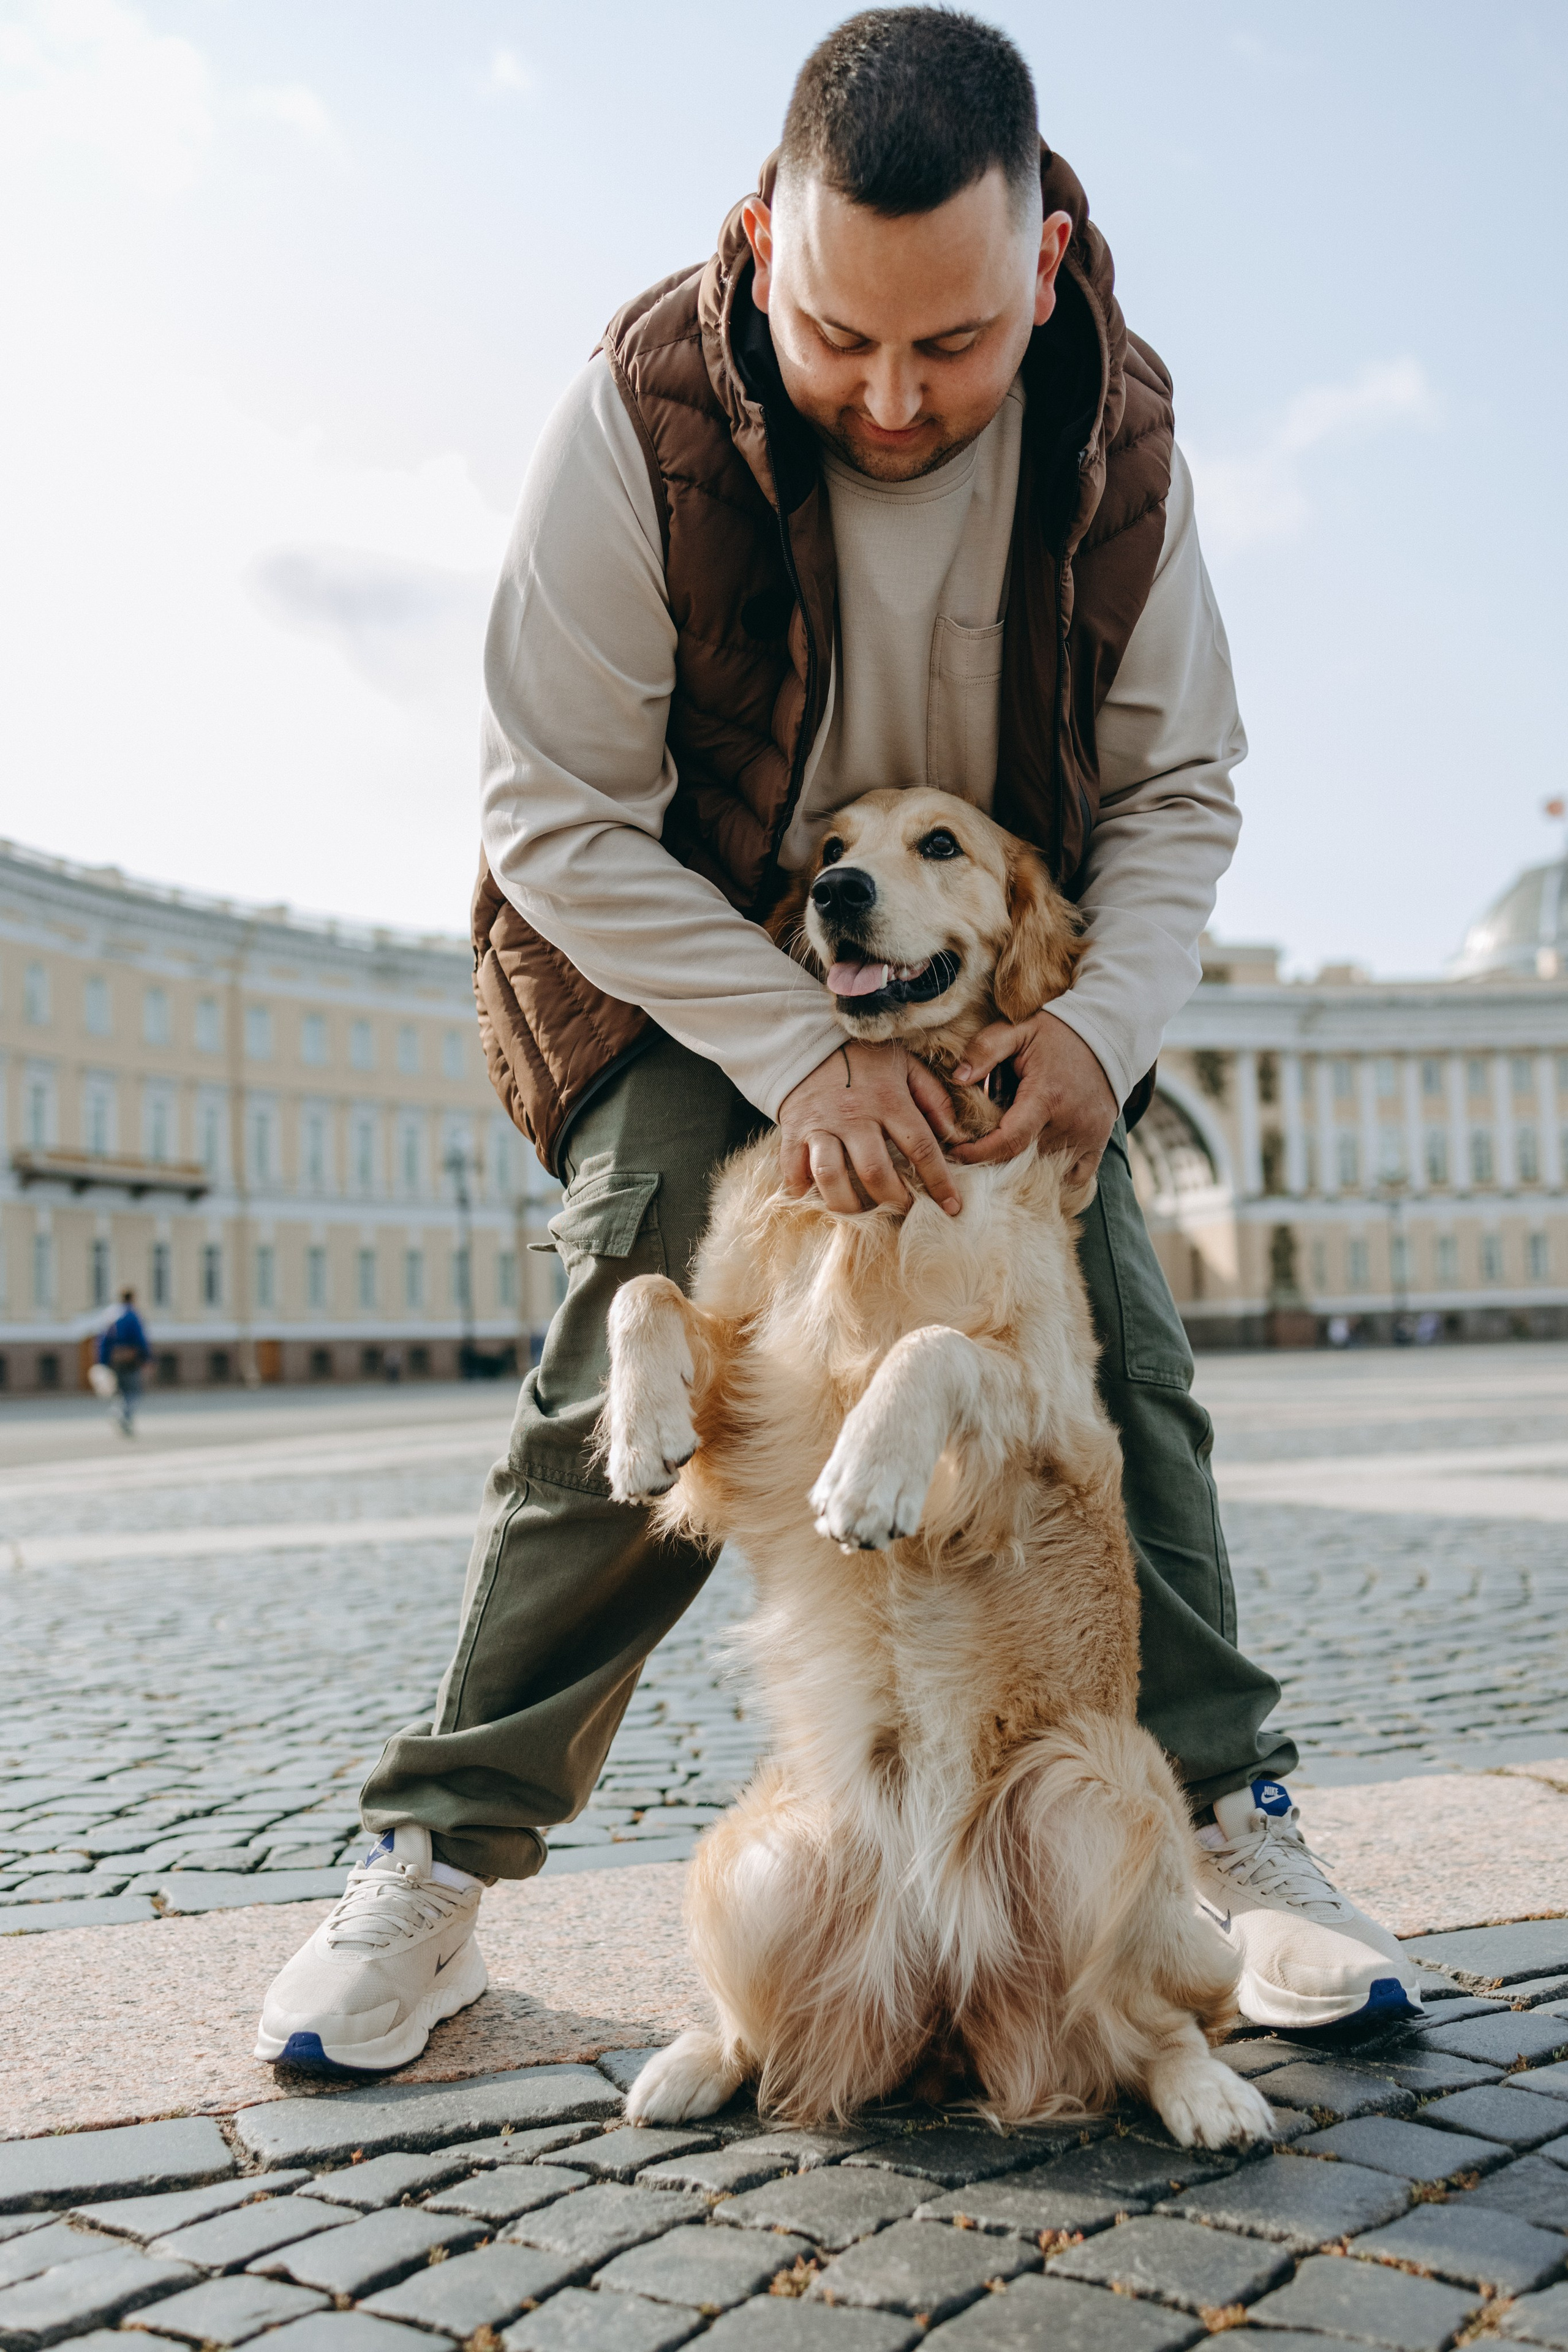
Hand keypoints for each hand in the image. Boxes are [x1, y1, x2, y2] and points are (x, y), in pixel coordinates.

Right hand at [779, 1040, 962, 1216]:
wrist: (810, 1040)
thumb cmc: (866, 1059)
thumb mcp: (907, 1067)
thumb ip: (934, 1100)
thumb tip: (957, 1137)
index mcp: (889, 1100)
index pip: (921, 1148)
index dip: (939, 1181)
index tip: (952, 1206)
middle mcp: (855, 1116)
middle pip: (874, 1171)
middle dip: (892, 1200)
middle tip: (903, 1209)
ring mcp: (821, 1125)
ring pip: (830, 1176)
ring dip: (849, 1205)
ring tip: (863, 1214)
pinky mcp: (793, 1131)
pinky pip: (793, 1170)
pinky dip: (803, 1191)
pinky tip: (818, 1199)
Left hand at [949, 1010, 1116, 1184]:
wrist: (1107, 1036)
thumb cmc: (1056, 1034)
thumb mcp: (1018, 1030)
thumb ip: (985, 1049)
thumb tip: (958, 1078)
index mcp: (1046, 1096)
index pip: (1009, 1141)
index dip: (979, 1153)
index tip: (956, 1152)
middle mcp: (1069, 1123)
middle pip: (1023, 1159)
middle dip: (994, 1159)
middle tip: (972, 1150)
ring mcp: (1087, 1136)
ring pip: (1045, 1169)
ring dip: (1021, 1167)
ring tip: (1000, 1153)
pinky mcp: (1098, 1143)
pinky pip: (1074, 1178)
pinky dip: (1053, 1175)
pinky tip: (1034, 1163)